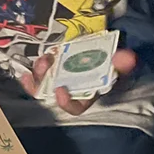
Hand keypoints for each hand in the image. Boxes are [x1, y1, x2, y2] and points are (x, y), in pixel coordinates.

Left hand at [20, 47, 136, 115]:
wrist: (104, 45)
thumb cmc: (111, 60)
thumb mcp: (118, 62)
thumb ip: (122, 63)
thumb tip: (127, 59)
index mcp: (86, 95)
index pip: (75, 108)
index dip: (66, 103)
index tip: (60, 90)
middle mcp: (70, 90)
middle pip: (51, 95)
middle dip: (44, 84)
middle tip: (45, 65)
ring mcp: (58, 79)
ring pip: (42, 83)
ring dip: (38, 72)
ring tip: (44, 59)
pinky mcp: (50, 68)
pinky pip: (37, 73)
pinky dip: (32, 70)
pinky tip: (27, 68)